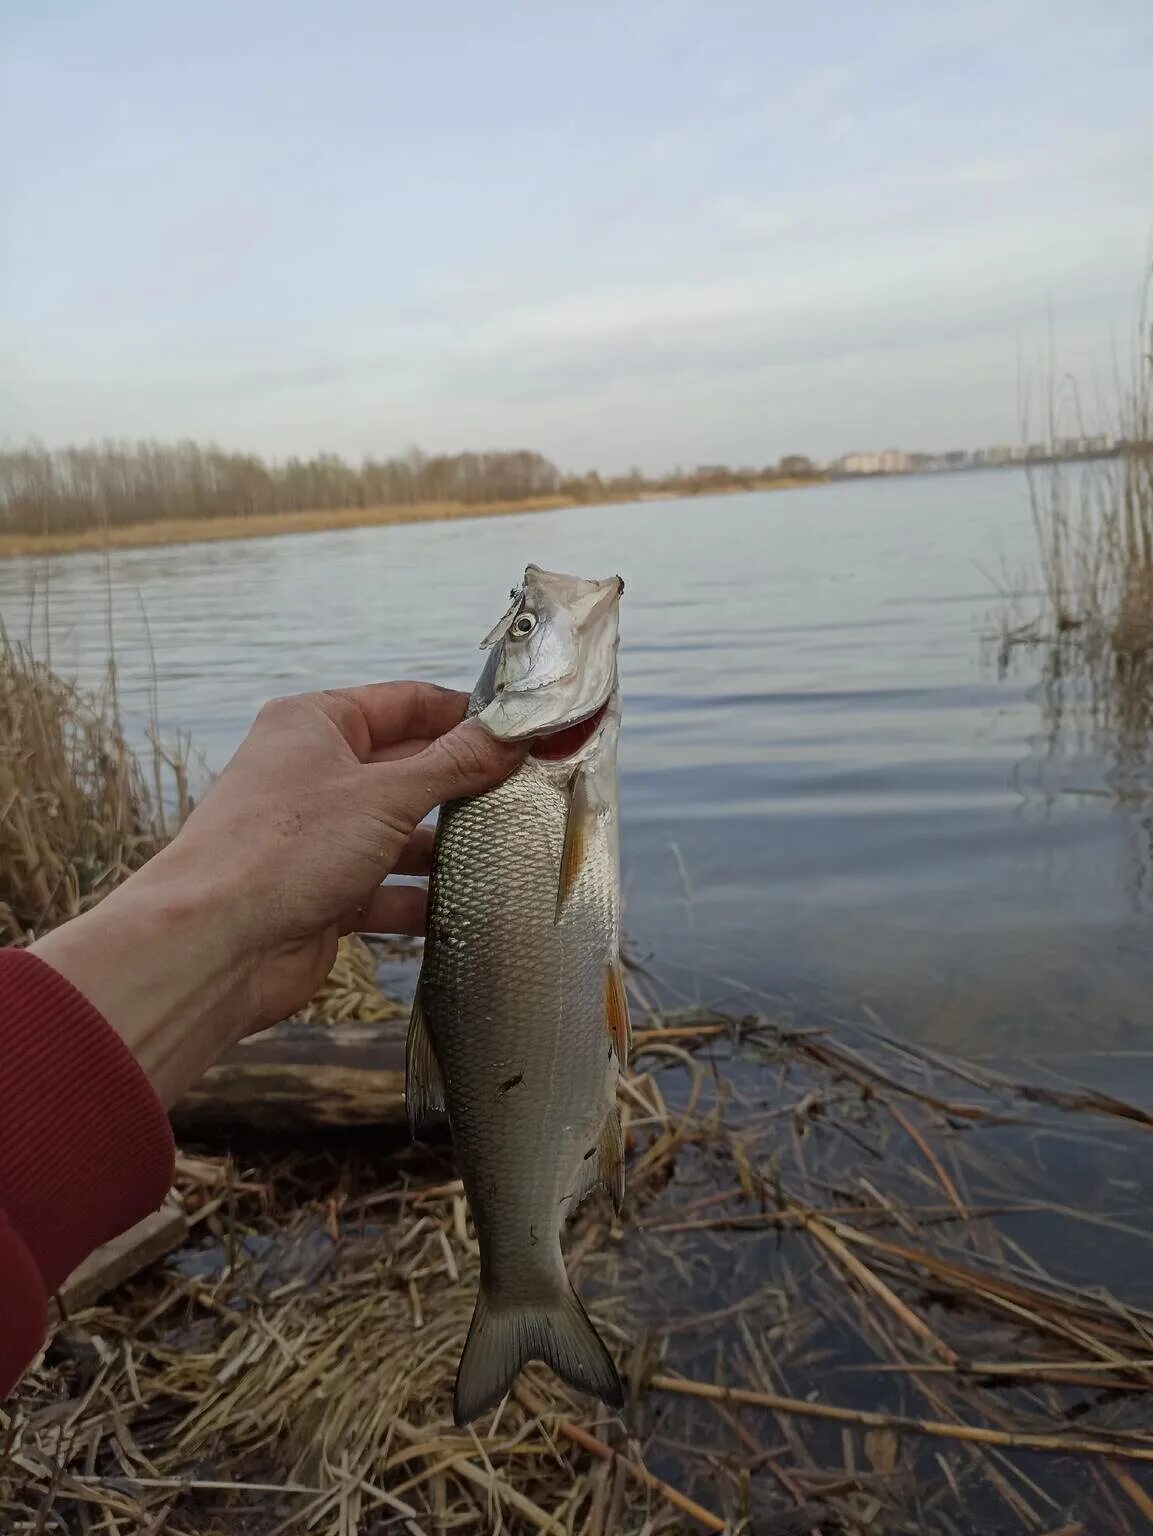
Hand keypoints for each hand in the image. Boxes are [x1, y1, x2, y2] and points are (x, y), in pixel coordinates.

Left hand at [31, 683, 524, 1105]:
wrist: (213, 946)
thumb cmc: (283, 849)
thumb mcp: (384, 796)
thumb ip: (454, 765)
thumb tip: (511, 734)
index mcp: (317, 724)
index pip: (407, 704)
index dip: (464, 716)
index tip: (523, 732)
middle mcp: (315, 773)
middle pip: (408, 769)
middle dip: (464, 785)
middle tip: (531, 794)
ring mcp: (319, 837)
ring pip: (401, 833)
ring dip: (447, 848)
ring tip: (510, 852)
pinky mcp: (324, 894)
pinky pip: (387, 889)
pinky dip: (423, 900)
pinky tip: (469, 910)